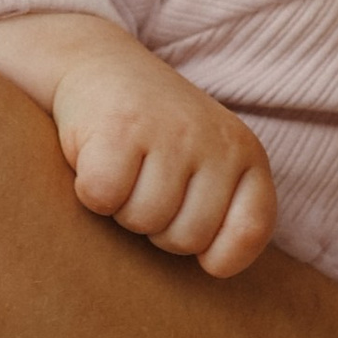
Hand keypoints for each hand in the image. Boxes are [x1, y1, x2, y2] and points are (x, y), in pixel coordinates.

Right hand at [0, 12, 276, 276]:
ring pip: (143, 220)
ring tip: (122, 171)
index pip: (249, 232)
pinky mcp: (120, 127)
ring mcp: (170, 132)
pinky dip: (89, 192)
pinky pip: (103, 197)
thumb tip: (216, 271)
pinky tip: (93, 160)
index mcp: (246, 155)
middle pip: (185, 238)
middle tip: (143, 186)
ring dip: (120, 209)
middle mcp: (215, 140)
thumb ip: (222, 214)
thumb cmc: (153, 138)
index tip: (189, 233)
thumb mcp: (205, 167)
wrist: (100, 66)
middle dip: (155, 227)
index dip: (215, 252)